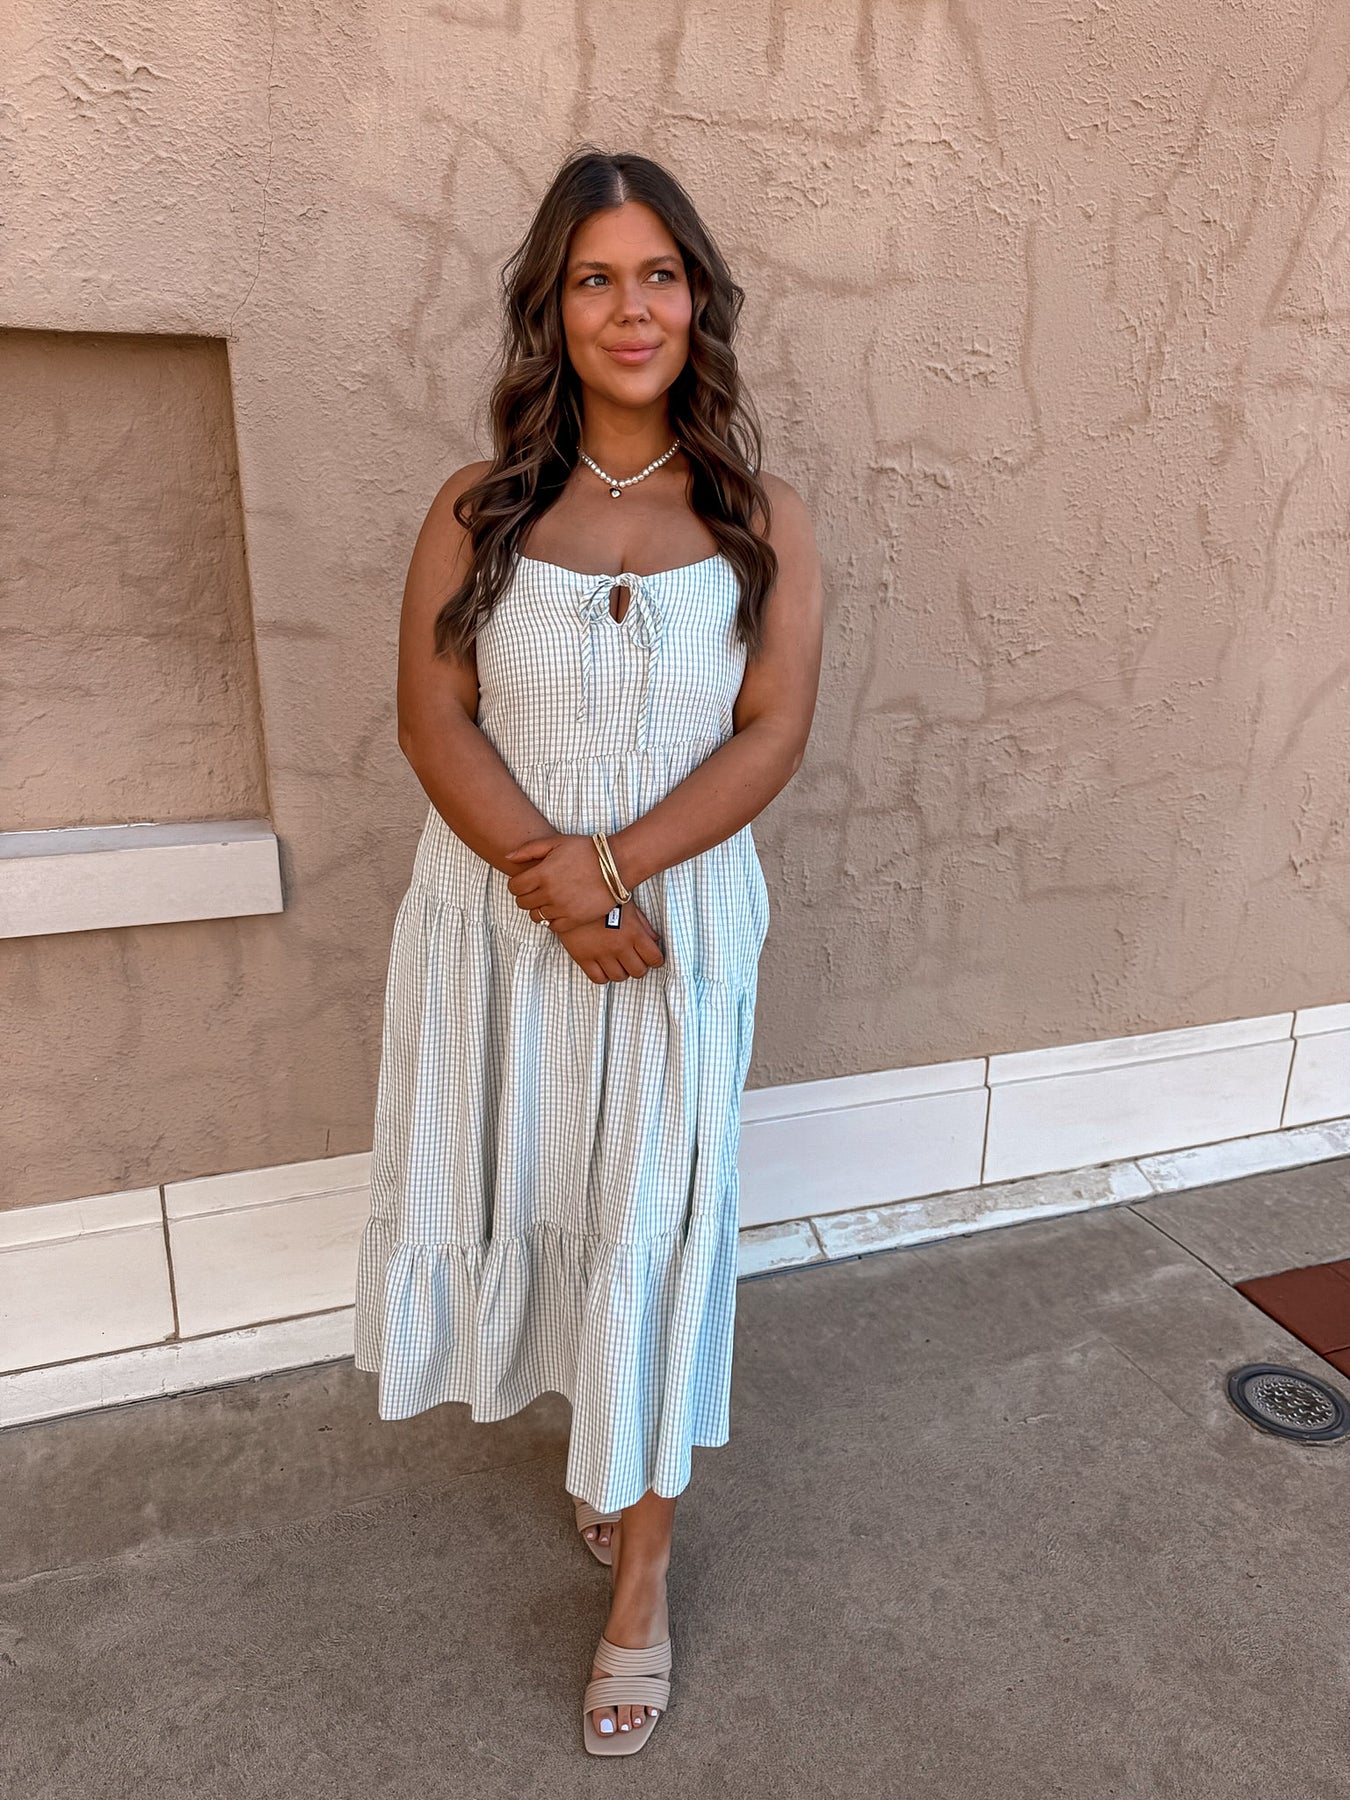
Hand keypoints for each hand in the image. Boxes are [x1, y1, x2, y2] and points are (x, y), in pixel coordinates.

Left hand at [504, 832, 626, 932]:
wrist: (617, 865)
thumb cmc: (586, 850)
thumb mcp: (556, 842)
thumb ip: (529, 849)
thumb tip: (507, 857)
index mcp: (542, 874)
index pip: (514, 888)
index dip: (517, 884)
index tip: (526, 881)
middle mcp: (549, 893)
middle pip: (523, 903)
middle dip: (526, 896)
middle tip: (537, 890)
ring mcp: (561, 908)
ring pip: (536, 916)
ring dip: (539, 908)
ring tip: (549, 899)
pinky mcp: (574, 919)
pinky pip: (553, 926)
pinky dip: (552, 919)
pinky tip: (559, 909)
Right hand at [553, 902, 665, 983]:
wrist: (573, 894)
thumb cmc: (603, 897)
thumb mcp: (628, 906)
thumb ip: (644, 925)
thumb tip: (655, 939)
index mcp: (634, 933)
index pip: (654, 958)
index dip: (656, 960)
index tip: (653, 958)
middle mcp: (619, 946)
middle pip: (638, 971)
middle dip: (640, 967)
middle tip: (635, 960)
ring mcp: (601, 954)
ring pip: (619, 977)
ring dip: (622, 972)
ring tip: (619, 962)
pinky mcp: (583, 958)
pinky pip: (598, 979)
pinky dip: (604, 976)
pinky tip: (604, 966)